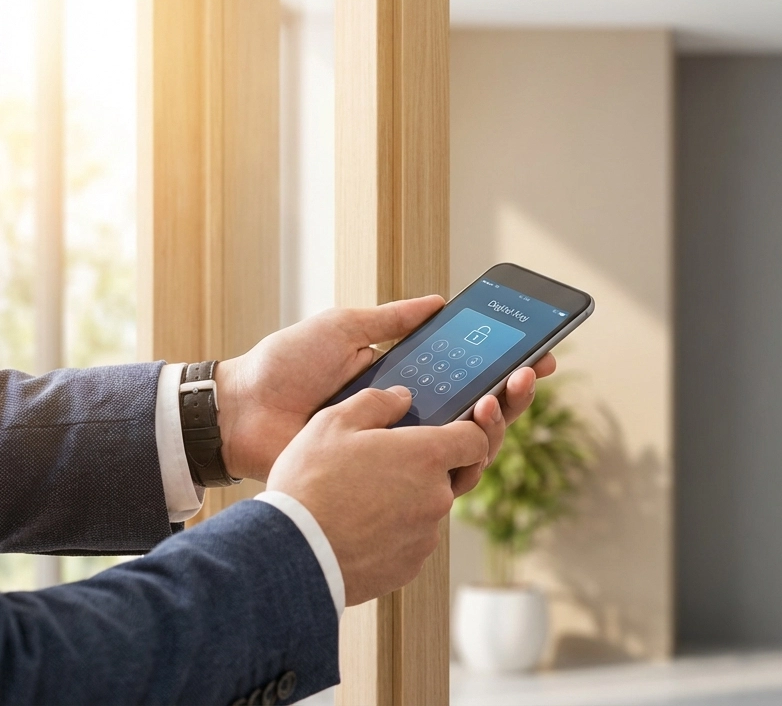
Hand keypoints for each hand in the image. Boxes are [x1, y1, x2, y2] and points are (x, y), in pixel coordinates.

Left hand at [214, 296, 556, 480]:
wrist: (243, 410)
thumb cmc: (286, 367)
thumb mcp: (344, 328)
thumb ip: (393, 320)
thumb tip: (440, 302)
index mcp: (404, 381)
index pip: (467, 376)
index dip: (504, 368)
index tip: (537, 353)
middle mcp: (410, 418)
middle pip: (479, 412)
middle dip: (513, 393)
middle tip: (527, 374)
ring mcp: (401, 452)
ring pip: (469, 445)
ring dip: (495, 421)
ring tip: (500, 397)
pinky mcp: (387, 481)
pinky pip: (438, 478)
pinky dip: (464, 457)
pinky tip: (476, 433)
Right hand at [267, 386, 505, 603]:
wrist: (291, 553)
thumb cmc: (310, 482)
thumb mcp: (333, 422)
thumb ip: (376, 402)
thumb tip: (402, 397)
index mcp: (427, 456)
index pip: (477, 440)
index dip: (467, 433)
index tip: (450, 434)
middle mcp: (437, 497)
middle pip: (450, 477)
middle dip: (426, 470)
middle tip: (386, 467)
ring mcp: (425, 536)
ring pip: (426, 511)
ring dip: (405, 504)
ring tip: (359, 502)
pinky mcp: (409, 566)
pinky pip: (409, 543)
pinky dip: (391, 535)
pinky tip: (355, 529)